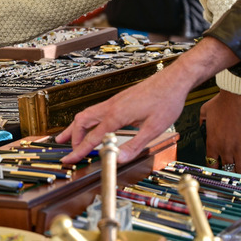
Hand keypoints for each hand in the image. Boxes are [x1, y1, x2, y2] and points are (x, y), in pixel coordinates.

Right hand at [55, 66, 189, 163]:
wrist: (173, 81)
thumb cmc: (166, 101)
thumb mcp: (153, 128)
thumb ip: (134, 145)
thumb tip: (118, 159)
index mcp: (116, 115)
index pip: (92, 137)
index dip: (79, 151)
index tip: (69, 159)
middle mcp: (111, 107)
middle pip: (82, 122)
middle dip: (72, 137)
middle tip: (67, 149)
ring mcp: (113, 102)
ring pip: (86, 114)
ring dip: (76, 127)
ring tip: (68, 136)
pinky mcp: (118, 100)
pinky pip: (95, 111)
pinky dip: (86, 120)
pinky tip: (90, 125)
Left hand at [200, 90, 240, 175]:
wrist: (238, 97)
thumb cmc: (222, 102)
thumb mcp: (204, 112)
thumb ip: (202, 123)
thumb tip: (203, 127)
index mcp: (212, 143)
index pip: (210, 164)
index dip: (214, 169)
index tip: (218, 171)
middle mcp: (224, 149)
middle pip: (225, 170)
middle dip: (228, 174)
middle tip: (231, 176)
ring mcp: (238, 149)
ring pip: (238, 171)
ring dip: (239, 175)